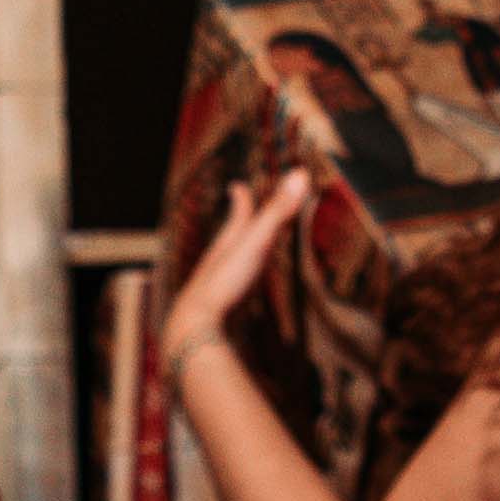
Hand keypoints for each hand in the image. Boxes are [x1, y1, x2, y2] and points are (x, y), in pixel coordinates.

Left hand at [165, 169, 316, 361]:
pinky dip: (243, 284)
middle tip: (242, 211)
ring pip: (232, 264)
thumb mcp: (256, 242)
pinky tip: (244, 294)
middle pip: (233, 239)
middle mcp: (222, 262)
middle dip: (240, 224)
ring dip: (240, 254)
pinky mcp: (224, 310)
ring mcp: (221, 286)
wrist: (198, 327)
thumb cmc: (224, 282)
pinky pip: (236, 291)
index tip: (236, 185)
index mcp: (229, 243)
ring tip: (244, 250)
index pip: (238, 215)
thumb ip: (278, 211)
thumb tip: (301, 173)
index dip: (240, 199)